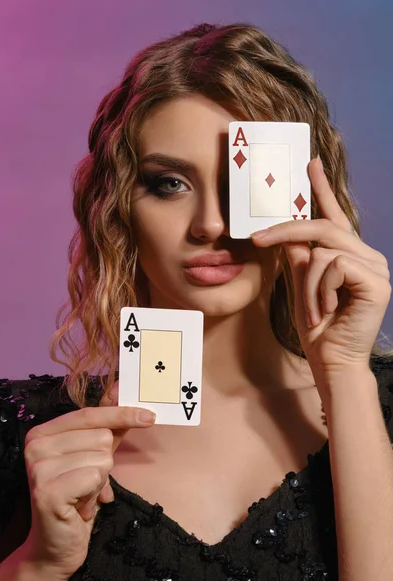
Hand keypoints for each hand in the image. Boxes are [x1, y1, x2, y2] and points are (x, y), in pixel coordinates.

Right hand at [21, 382, 154, 580]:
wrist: (55, 546)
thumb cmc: (76, 497)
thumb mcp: (93, 455)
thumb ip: (106, 425)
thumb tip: (119, 390)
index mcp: (43, 432)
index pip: (89, 414)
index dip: (121, 414)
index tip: (149, 416)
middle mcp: (36, 445)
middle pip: (101, 436)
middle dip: (103, 463)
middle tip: (85, 483)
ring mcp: (39, 467)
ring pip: (102, 458)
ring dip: (99, 481)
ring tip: (82, 495)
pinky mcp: (48, 490)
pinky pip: (95, 477)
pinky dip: (95, 493)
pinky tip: (80, 506)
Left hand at [252, 157, 390, 376]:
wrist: (331, 363)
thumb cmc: (317, 328)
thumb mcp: (301, 285)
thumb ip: (299, 257)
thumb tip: (289, 233)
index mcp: (350, 256)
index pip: (335, 216)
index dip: (322, 189)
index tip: (311, 164)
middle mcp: (368, 257)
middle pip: (324, 226)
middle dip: (286, 231)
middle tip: (256, 239)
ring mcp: (377, 269)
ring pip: (324, 250)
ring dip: (307, 284)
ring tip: (313, 310)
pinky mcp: (377, 282)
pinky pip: (333, 266)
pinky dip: (319, 290)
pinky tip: (327, 310)